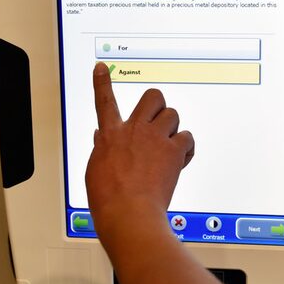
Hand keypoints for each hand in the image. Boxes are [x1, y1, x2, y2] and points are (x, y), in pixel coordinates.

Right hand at [85, 63, 193, 235]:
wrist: (128, 214)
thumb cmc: (109, 200)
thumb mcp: (95, 172)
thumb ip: (101, 150)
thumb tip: (101, 138)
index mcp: (110, 136)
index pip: (104, 102)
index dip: (102, 83)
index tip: (102, 68)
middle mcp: (133, 131)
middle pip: (152, 97)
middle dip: (157, 104)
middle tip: (157, 119)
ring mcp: (154, 139)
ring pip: (172, 114)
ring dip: (173, 127)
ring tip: (168, 145)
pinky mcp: (173, 151)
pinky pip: (187, 138)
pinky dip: (187, 148)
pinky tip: (181, 160)